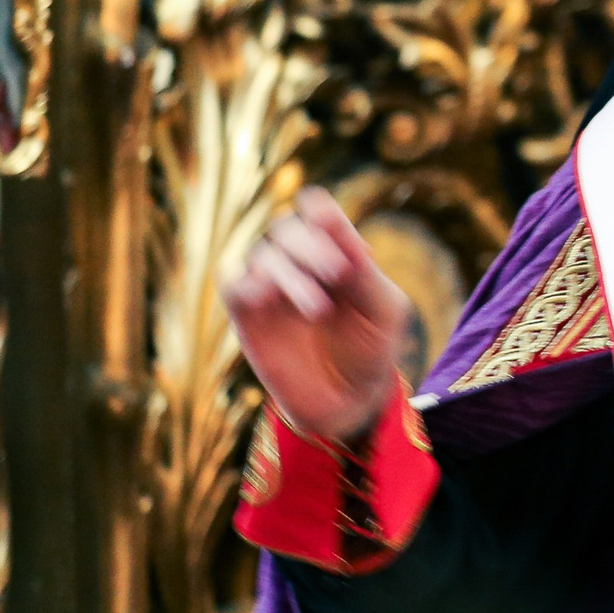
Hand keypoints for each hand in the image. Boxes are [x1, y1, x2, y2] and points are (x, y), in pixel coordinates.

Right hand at [222, 188, 412, 441]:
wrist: (348, 402)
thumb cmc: (370, 349)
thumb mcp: (381, 309)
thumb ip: (361, 270)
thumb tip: (334, 224)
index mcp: (334, 250)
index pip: (317, 210)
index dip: (321, 212)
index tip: (332, 226)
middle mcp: (298, 262)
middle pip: (286, 227)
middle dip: (311, 245)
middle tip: (337, 274)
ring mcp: (270, 287)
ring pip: (262, 254)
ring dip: (289, 273)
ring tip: (318, 309)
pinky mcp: (247, 315)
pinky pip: (232, 283)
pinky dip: (245, 282)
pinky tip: (267, 298)